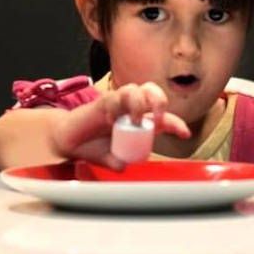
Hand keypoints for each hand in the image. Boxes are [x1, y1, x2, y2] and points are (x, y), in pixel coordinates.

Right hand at [52, 82, 190, 169]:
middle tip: (156, 119)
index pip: (164, 118)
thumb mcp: (111, 158)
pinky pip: (113, 96)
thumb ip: (118, 161)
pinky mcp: (103, 101)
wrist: (69, 141)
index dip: (176, 123)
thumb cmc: (93, 147)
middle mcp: (131, 109)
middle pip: (153, 92)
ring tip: (134, 120)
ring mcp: (117, 103)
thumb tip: (123, 164)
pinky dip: (116, 106)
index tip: (185, 134)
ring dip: (138, 103)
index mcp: (140, 122)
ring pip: (135, 89)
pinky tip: (111, 120)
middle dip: (159, 101)